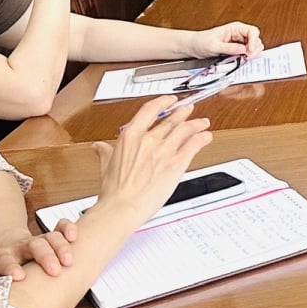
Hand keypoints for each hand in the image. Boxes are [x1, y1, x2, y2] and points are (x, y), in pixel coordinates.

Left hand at [0, 218, 77, 284]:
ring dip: (61, 247)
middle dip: (45, 256)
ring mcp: (36, 241)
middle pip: (33, 246)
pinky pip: (60, 227)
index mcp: (1, 258)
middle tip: (54, 270)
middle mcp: (20, 247)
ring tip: (69, 261)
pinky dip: (68, 229)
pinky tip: (74, 236)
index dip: (11, 267)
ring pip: (49, 237)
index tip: (19, 276)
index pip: (5, 261)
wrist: (1, 240)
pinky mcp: (48, 236)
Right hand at [92, 97, 214, 221]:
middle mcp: (149, 139)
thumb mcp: (106, 166)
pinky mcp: (177, 163)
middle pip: (171, 119)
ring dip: (196, 124)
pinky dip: (202, 138)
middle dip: (182, 113)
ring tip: (202, 122)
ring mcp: (164, 150)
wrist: (122, 207)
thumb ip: (106, 153)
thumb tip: (100, 147)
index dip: (163, 102)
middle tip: (188, 109)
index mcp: (130, 136)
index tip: (169, 100)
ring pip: (186, 129)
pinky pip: (194, 144)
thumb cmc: (114, 191)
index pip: (150, 110)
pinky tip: (206, 136)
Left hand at [189, 22, 262, 58]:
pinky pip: (246, 53)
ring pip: (253, 48)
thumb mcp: (214, 46)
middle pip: (256, 40)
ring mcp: (239, 42)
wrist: (194, 46)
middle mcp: (239, 34)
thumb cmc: (201, 42)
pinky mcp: (237, 49)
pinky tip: (240, 61)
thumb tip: (242, 50)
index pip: (252, 31)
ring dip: (250, 55)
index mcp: (235, 28)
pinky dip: (246, 58)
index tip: (250, 51)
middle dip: (253, 50)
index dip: (254, 41)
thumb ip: (229, 47)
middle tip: (246, 58)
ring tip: (242, 60)